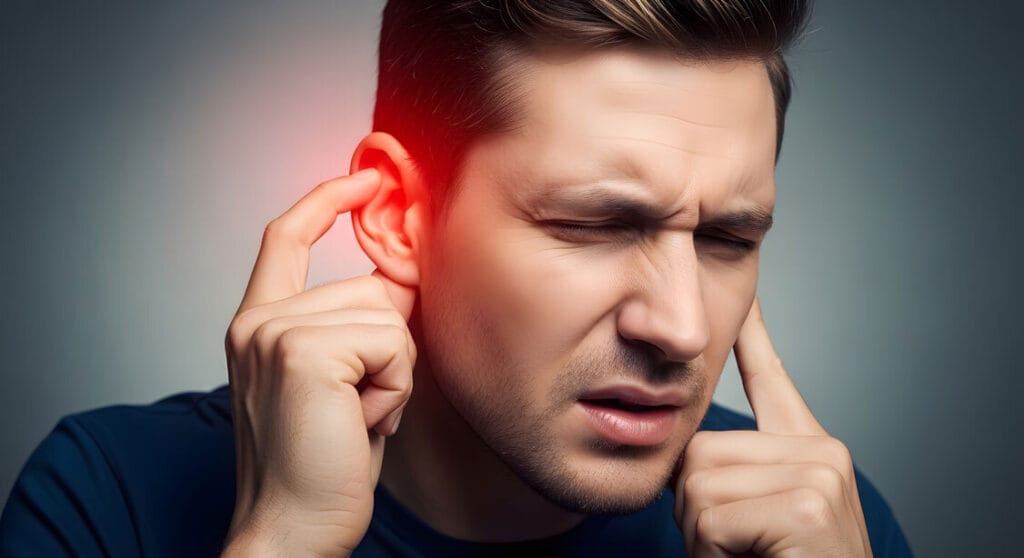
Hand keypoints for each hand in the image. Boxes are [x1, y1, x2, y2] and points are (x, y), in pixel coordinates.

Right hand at [220, 168, 416, 556]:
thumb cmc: (322, 463)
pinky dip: (394, 387)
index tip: (364, 179)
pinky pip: (393, 342)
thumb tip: (403, 280)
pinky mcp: (303, 352)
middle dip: (391, 348)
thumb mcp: (340, 384)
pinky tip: (362, 423)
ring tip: (358, 417)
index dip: (327, 202)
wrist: (293, 530)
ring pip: (388, 315)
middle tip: (361, 407)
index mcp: (258, 324)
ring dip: (393, 374)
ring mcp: (275, 332)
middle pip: (370, 287)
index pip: (286, 239)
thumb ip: (357, 328)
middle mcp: (258, 321)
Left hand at [672, 296, 871, 556]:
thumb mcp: (755, 518)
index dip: (752, 338)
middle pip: (700, 451)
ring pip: (698, 484)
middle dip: (695, 509)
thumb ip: (734, 476)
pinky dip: (713, 553)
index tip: (745, 297)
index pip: (772, 380)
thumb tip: (690, 453)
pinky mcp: (806, 505)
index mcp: (806, 451)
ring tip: (746, 556)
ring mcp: (818, 473)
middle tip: (735, 545)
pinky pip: (712, 518)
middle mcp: (820, 451)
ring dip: (702, 535)